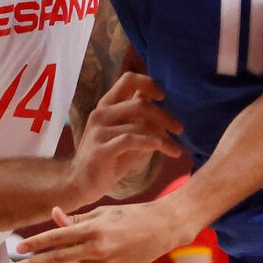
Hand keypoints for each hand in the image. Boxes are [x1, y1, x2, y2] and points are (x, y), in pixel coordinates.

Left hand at [13, 199, 184, 262]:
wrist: (163, 228)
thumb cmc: (131, 215)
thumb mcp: (103, 212)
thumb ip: (78, 218)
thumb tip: (54, 216)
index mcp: (93, 228)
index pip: (57, 237)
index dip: (37, 243)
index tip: (19, 247)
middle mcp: (97, 247)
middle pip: (58, 258)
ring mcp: (105, 262)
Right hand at [65, 71, 179, 205]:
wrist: (83, 183)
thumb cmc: (110, 158)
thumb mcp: (128, 135)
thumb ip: (141, 120)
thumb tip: (163, 110)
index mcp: (107, 105)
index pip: (128, 79)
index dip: (149, 83)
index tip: (163, 97)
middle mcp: (101, 113)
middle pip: (140, 103)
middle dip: (165, 116)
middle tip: (179, 129)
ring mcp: (99, 131)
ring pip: (139, 125)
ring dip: (164, 138)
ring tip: (176, 149)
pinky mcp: (101, 149)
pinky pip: (132, 140)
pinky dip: (152, 143)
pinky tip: (165, 149)